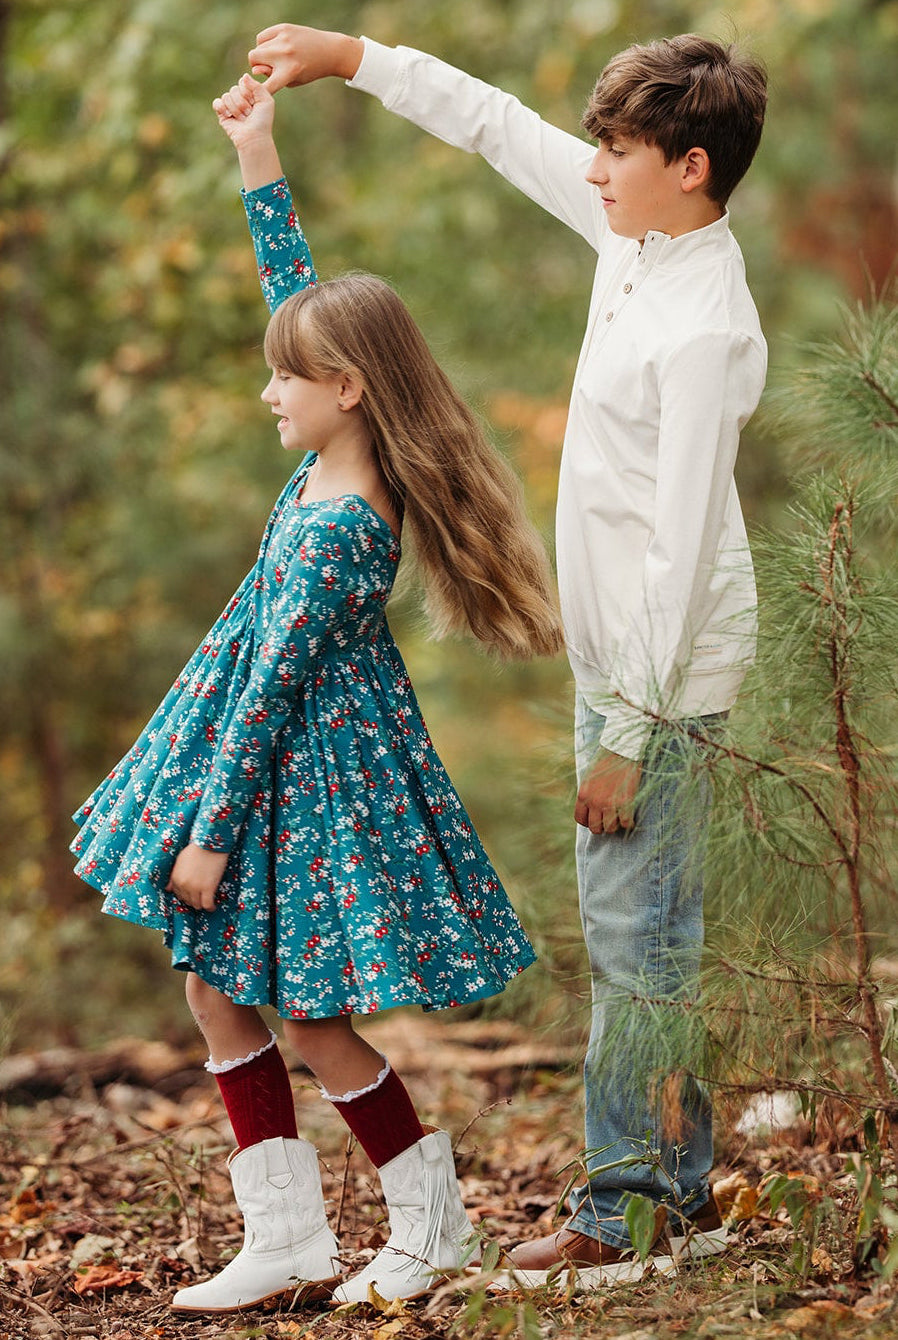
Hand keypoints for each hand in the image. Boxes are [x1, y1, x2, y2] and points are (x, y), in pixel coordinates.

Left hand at [166, 844, 229, 910]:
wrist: (209, 844)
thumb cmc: (195, 850)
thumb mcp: (179, 862)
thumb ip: (173, 877)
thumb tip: (167, 889)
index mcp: (175, 878)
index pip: (178, 895)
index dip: (185, 895)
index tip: (191, 895)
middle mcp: (183, 885)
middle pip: (187, 901)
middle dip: (193, 900)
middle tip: (200, 897)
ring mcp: (196, 888)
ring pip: (197, 905)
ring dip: (201, 904)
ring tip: (206, 902)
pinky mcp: (208, 888)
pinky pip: (207, 904)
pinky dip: (210, 908)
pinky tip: (212, 907)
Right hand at [213, 73, 274, 150]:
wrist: (254, 137)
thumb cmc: (263, 121)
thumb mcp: (266, 100)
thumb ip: (257, 85)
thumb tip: (244, 76)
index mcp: (250, 94)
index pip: (242, 82)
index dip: (247, 92)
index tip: (254, 103)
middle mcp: (240, 98)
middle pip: (234, 89)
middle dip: (242, 102)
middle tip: (249, 114)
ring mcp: (230, 106)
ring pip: (226, 96)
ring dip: (235, 109)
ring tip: (242, 119)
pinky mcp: (222, 114)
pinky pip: (216, 103)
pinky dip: (222, 108)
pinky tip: (229, 115)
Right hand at [249, 24, 363, 91]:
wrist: (329, 51)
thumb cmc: (309, 70)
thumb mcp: (293, 80)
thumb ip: (272, 78)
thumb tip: (254, 70)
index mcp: (289, 72)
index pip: (265, 86)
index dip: (257, 90)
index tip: (256, 92)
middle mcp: (285, 54)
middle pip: (253, 58)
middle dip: (257, 65)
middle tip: (268, 68)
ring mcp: (283, 39)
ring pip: (257, 47)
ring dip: (262, 54)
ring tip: (275, 58)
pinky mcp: (283, 28)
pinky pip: (261, 37)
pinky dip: (264, 43)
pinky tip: (275, 47)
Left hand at [574, 749, 641, 834]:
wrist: (621, 751)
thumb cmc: (606, 763)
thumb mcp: (589, 779)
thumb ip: (588, 795)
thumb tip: (590, 810)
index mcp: (583, 795)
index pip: (580, 819)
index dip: (589, 822)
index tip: (596, 820)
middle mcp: (594, 801)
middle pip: (595, 827)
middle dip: (602, 827)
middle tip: (609, 821)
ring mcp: (609, 803)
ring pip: (610, 828)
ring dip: (615, 825)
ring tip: (619, 819)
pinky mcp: (625, 802)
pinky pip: (625, 823)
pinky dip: (628, 823)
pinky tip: (630, 818)